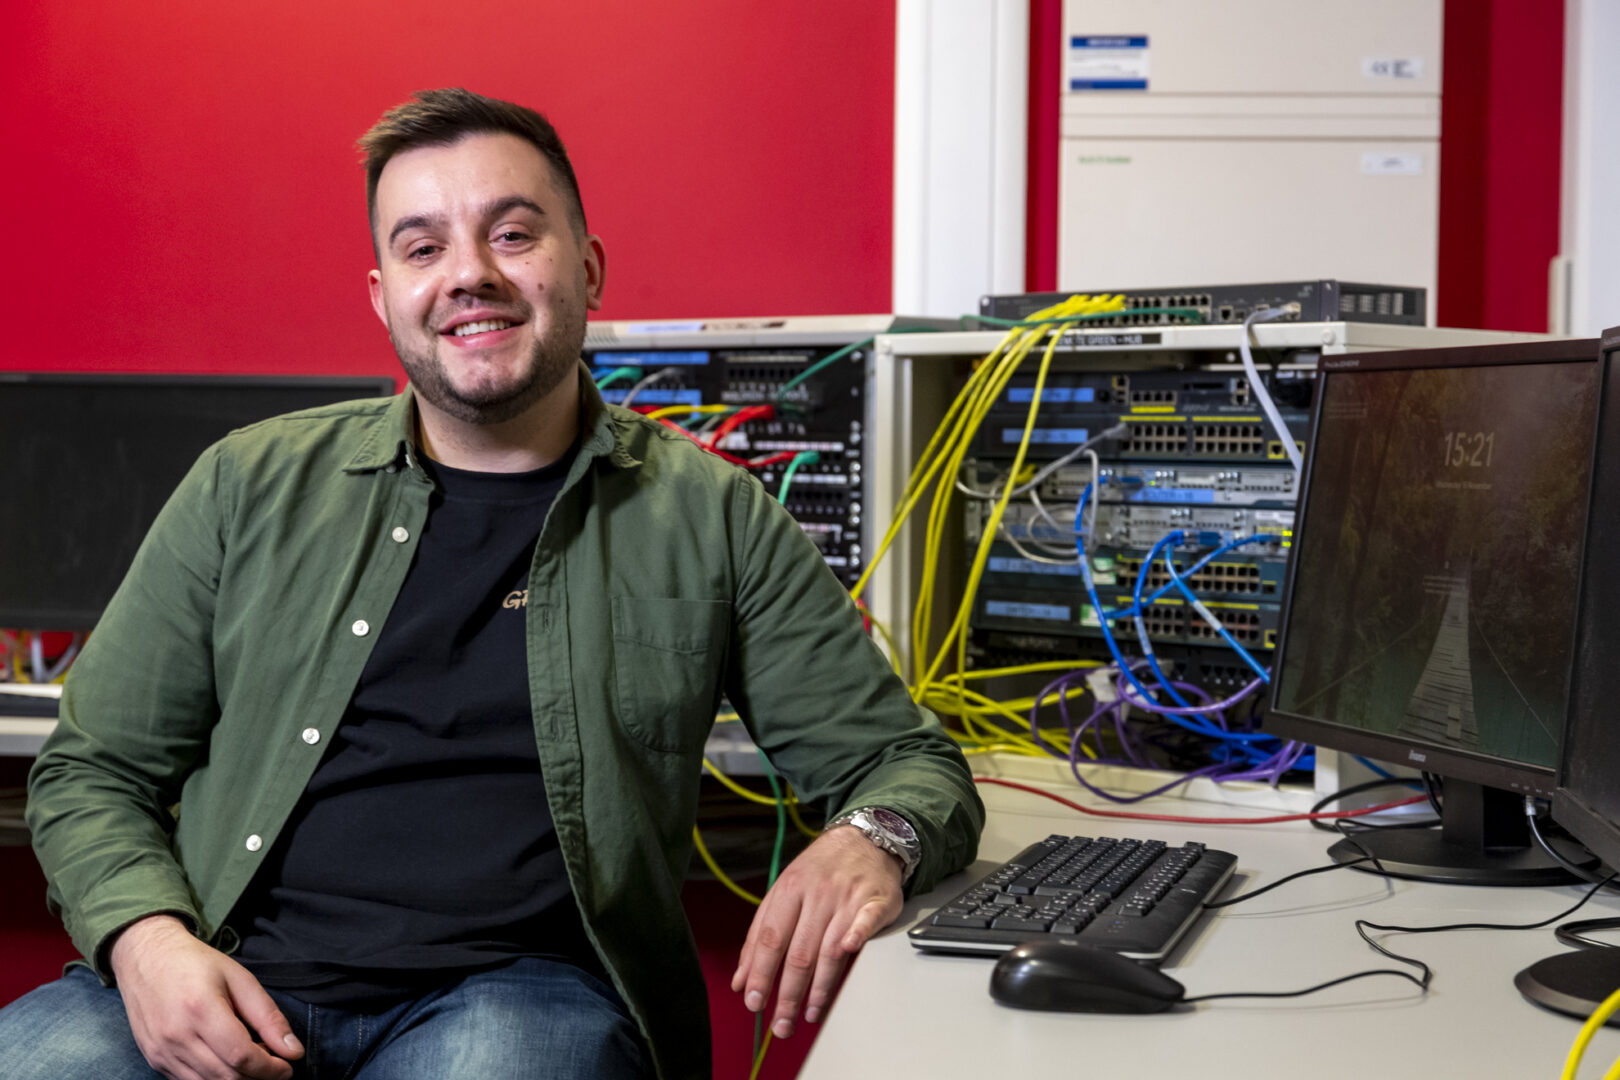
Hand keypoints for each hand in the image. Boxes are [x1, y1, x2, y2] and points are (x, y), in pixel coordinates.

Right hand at [110, 914, 303, 1079]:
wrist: (146, 958)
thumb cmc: (196, 964)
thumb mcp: (240, 979)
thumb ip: (268, 1017)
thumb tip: (293, 1051)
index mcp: (201, 1010)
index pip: (241, 1057)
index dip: (270, 1069)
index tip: (288, 1066)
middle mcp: (176, 1036)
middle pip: (226, 1077)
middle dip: (258, 1077)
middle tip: (275, 1065)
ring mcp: (161, 1052)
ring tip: (254, 1062)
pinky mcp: (154, 1060)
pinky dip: (214, 1078)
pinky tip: (228, 1062)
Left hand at [730, 824, 903, 1038]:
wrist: (864, 838)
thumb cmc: (820, 870)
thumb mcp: (784, 891)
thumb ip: (760, 935)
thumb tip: (741, 979)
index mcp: (789, 889)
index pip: (770, 939)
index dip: (761, 973)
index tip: (755, 1002)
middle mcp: (817, 894)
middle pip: (799, 952)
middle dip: (788, 994)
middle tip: (782, 1024)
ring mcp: (846, 897)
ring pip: (829, 948)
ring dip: (819, 987)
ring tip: (809, 1014)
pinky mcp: (875, 901)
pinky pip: (865, 921)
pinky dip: (857, 935)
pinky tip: (848, 952)